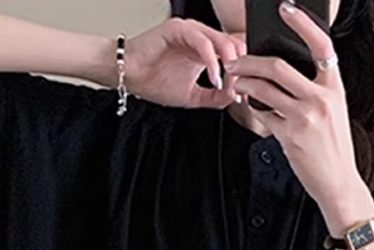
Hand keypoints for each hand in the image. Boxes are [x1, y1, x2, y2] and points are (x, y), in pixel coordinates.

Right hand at [121, 18, 246, 109]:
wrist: (129, 76)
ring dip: (230, 65)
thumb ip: (216, 97)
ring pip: (223, 41)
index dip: (243, 74)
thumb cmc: (154, 81)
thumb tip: (235, 97)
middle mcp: (201, 37)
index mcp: (206, 50)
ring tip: (226, 85)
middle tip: (238, 90)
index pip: (235, 54)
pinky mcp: (179, 28)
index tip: (243, 95)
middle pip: (235, 46)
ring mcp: (191, 31)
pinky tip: (214, 78)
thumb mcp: (194, 96)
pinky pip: (203, 42)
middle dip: (240, 71)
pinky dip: (212, 62)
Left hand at [223, 2, 373, 225]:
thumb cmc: (333, 149)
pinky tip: (248, 106)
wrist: (339, 184)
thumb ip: (314, 90)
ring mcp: (306, 117)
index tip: (286, 8)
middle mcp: (321, 98)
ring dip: (244, 84)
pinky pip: (263, 115)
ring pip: (264, 89)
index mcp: (335, 87)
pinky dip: (252, 109)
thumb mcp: (333, 113)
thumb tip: (283, 73)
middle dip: (251, 60)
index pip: (321, 45)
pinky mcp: (291, 136)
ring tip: (236, 84)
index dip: (303, 23)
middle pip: (278, 66)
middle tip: (236, 62)